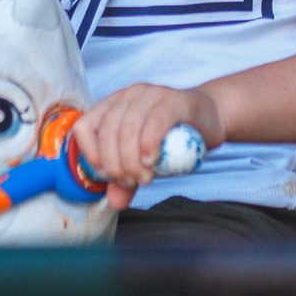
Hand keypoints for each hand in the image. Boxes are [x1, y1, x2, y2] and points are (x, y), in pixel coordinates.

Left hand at [72, 84, 224, 209]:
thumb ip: (128, 176)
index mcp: (112, 106)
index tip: (106, 175)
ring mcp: (150, 94)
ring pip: (128, 128)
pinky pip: (155, 121)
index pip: (85, 127)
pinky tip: (152, 161)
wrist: (210, 119)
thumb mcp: (145, 158)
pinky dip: (149, 145)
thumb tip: (115, 202)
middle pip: (108, 131)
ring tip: (145, 178)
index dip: (90, 154)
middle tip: (131, 182)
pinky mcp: (174, 100)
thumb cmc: (173, 137)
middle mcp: (128, 96)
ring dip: (132, 160)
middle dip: (116, 164)